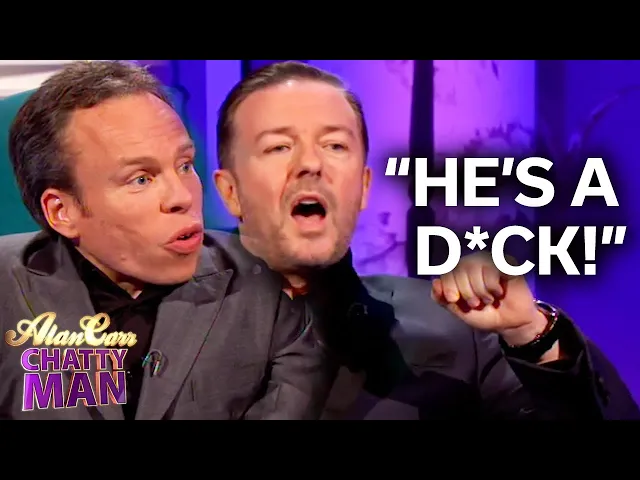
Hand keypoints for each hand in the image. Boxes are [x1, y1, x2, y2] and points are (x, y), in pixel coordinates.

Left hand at [431, 252, 547, 345]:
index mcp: (459, 271)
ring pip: (474, 266)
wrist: (509, 324)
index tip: (453, 299)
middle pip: (459, 267)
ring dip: (479, 289)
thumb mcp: (458, 310)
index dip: (447, 284)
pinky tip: (498, 293)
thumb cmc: (484, 314)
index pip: (447, 269)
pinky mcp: (506, 263)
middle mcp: (473, 262)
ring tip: (487, 300)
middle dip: (465, 291)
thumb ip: (443, 298)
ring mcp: (490, 261)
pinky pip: (492, 268)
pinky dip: (492, 286)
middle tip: (475, 303)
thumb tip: (435, 283)